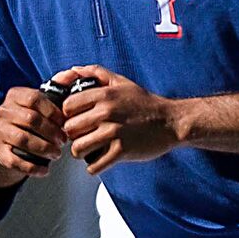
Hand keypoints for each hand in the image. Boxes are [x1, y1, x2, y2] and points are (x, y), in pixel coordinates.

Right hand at [0, 87, 66, 188]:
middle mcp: (3, 111)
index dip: (53, 111)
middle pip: (30, 120)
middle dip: (51, 132)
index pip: (34, 99)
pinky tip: (44, 170)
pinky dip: (31, 167)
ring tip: (56, 154)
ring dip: (44, 149)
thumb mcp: (40, 101)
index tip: (64, 122)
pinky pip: (13, 160)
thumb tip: (73, 74)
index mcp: (15, 96)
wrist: (2, 135)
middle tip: (63, 141)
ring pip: (22, 140)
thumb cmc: (28, 117)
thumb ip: (58, 88)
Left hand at [52, 65, 179, 173]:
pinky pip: (94, 165)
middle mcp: (106, 112)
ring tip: (89, 149)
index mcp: (104, 95)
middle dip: (73, 135)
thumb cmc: (145, 103)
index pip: (67, 107)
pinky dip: (94, 166)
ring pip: (77, 148)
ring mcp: (114, 132)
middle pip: (69, 129)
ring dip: (81, 152)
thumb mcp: (121, 81)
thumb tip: (72, 70)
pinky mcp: (122, 151)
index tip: (74, 120)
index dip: (68, 116)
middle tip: (82, 137)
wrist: (171, 122)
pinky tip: (100, 160)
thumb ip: (95, 73)